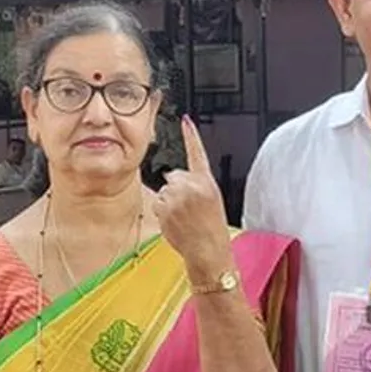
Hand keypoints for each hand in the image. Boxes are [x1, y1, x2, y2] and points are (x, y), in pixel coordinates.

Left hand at [153, 116, 232, 280]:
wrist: (208, 251)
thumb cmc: (211, 228)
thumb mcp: (212, 200)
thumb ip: (196, 185)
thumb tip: (173, 178)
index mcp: (208, 182)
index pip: (198, 153)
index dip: (191, 135)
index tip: (185, 120)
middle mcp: (193, 186)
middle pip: (173, 176)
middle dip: (177, 189)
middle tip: (189, 208)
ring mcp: (178, 197)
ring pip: (164, 191)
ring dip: (170, 203)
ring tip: (184, 217)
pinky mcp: (166, 208)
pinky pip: (158, 204)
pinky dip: (163, 213)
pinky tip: (176, 222)